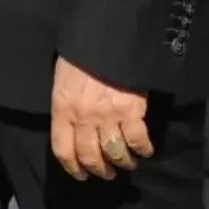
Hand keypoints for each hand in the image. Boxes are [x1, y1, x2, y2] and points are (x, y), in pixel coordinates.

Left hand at [51, 56, 152, 180]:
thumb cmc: (81, 53)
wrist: (106, 34)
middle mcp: (83, 117)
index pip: (62, 149)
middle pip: (90, 156)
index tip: (81, 174)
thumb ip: (66, 103)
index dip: (72, 167)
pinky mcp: (131, 110)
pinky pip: (137, 140)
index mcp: (62, 108)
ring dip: (122, 162)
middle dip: (100, 169)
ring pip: (114, 153)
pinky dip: (143, 149)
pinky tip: (145, 150)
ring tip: (127, 163)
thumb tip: (70, 123)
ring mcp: (108, 115)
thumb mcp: (63, 78)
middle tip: (107, 173)